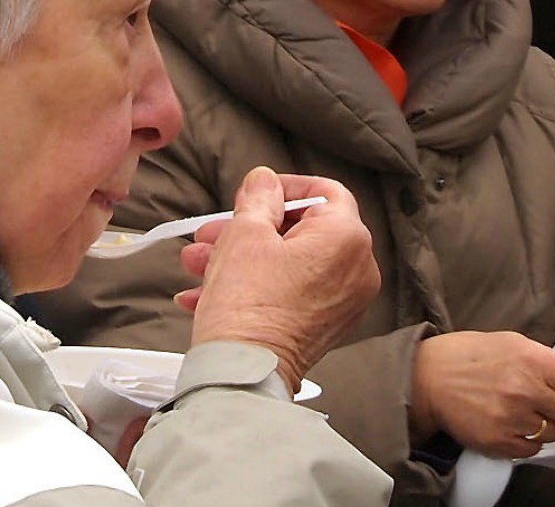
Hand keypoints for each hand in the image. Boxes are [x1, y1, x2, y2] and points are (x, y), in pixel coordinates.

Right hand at [175, 167, 379, 391]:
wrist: (243, 374)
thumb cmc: (247, 303)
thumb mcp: (244, 234)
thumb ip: (258, 198)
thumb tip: (265, 180)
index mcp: (347, 237)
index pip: (325, 192)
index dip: (285, 187)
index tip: (254, 192)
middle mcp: (358, 268)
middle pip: (301, 231)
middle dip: (248, 229)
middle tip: (210, 234)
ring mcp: (345, 301)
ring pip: (289, 263)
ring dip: (241, 259)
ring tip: (196, 265)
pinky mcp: (326, 326)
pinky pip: (292, 292)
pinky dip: (256, 286)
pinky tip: (205, 292)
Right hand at [409, 330, 554, 457]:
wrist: (429, 378)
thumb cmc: (476, 356)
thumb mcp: (519, 346)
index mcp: (533, 360)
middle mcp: (524, 390)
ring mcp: (511, 419)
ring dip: (550, 424)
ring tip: (524, 407)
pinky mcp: (498, 442)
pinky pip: (533, 449)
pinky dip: (529, 439)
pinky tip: (511, 422)